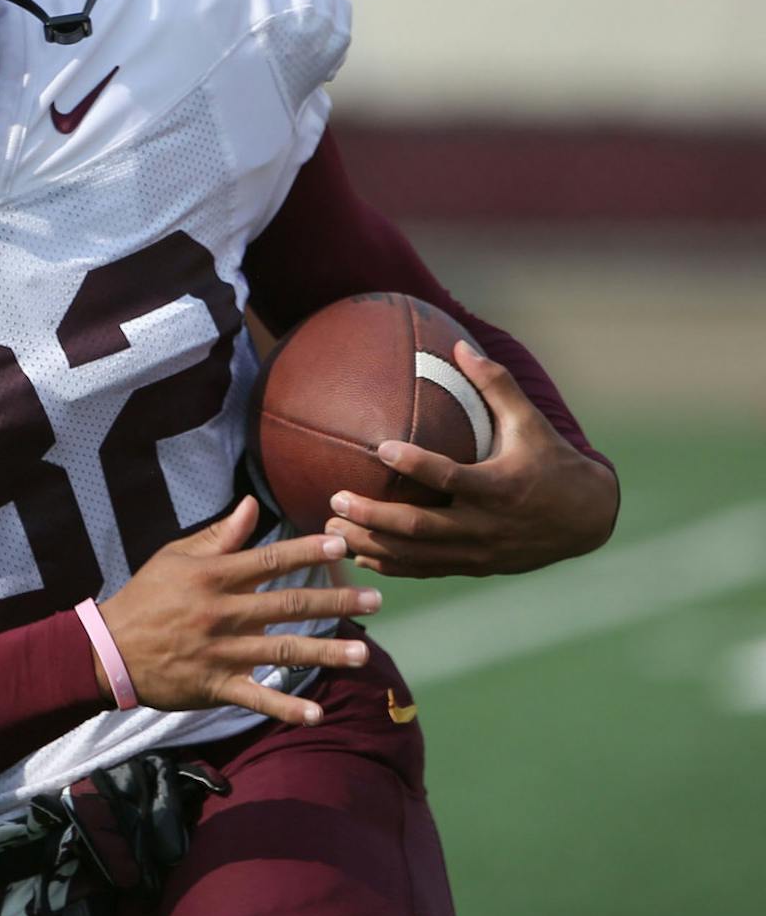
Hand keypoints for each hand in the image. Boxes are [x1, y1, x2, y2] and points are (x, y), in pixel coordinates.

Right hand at [96, 496, 380, 725]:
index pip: (269, 560)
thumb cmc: (146, 596)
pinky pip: (256, 697)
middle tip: (376, 600)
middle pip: (288, 605)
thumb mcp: (174, 557)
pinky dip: (286, 707)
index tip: (343, 545)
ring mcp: (221, 651)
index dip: (307, 551)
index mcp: (213, 577)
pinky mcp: (215, 685)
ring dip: (325, 653)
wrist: (110, 648)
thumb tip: (252, 505)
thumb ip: (218, 536)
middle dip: (335, 602)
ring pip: (282, 650)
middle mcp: (222, 612)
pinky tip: (316, 714)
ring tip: (363, 655)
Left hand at [324, 342, 618, 577]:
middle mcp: (486, 525)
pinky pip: (426, 570)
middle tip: (335, 499)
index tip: (382, 448)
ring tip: (329, 531)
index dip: (416, 465)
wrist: (587, 519)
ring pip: (417, 556)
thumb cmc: (552, 462)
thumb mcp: (530, 422)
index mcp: (499, 487)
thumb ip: (495, 385)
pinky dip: (391, 565)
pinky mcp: (475, 567)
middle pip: (421, 527)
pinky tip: (358, 555)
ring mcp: (479, 552)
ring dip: (371, 545)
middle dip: (374, 516)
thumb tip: (459, 346)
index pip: (451, 478)